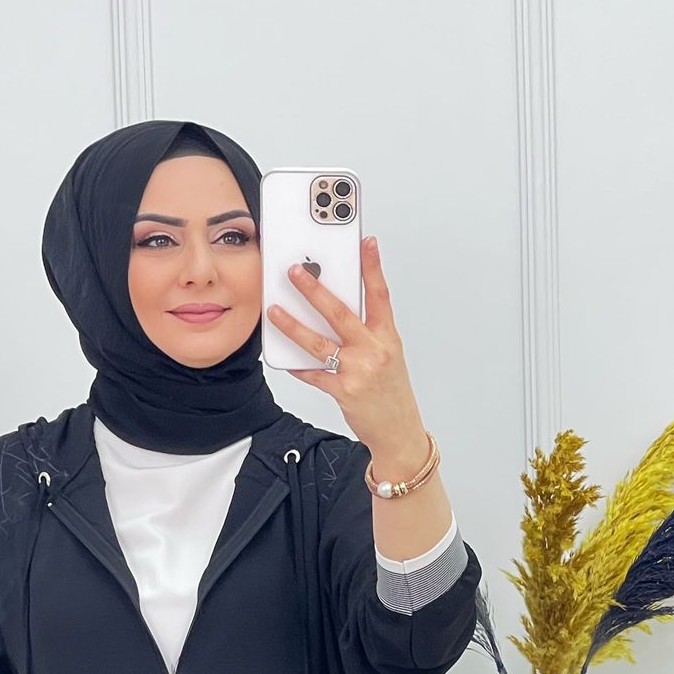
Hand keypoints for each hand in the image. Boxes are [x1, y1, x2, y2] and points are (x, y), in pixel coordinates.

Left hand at [265, 235, 431, 469]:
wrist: (399, 432)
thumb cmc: (391, 391)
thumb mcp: (388, 355)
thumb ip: (366, 331)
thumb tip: (335, 308)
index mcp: (387, 337)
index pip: (380, 295)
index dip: (373, 267)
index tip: (366, 242)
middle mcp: (374, 350)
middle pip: (341, 313)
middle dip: (315, 289)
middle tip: (295, 270)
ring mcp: (358, 371)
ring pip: (319, 342)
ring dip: (293, 325)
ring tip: (274, 311)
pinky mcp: (344, 391)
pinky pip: (314, 374)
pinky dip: (297, 365)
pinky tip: (283, 357)